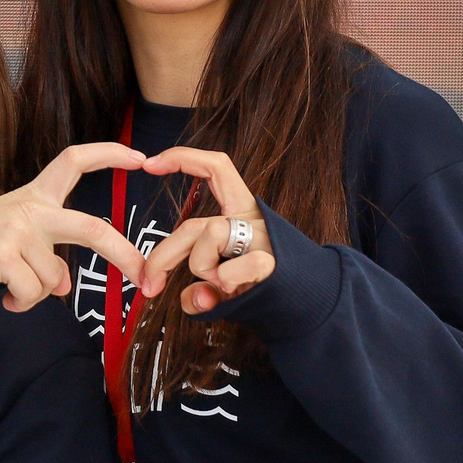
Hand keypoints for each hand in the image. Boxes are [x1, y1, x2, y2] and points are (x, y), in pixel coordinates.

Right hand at [0, 143, 150, 312]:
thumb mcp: (26, 233)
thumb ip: (52, 254)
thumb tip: (61, 287)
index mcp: (40, 195)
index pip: (75, 161)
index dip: (108, 154)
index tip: (140, 156)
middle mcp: (31, 208)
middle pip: (91, 229)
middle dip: (123, 254)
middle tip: (143, 276)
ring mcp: (16, 231)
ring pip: (53, 279)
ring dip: (38, 292)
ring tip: (15, 284)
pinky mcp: (1, 256)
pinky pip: (32, 292)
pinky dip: (23, 302)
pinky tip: (7, 296)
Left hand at [137, 146, 272, 313]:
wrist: (312, 304)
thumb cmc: (262, 289)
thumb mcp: (223, 286)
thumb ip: (201, 293)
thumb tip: (195, 299)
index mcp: (243, 211)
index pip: (216, 169)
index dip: (184, 158)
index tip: (151, 163)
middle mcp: (253, 217)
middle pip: (193, 224)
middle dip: (163, 256)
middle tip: (150, 285)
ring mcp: (264, 236)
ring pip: (208, 237)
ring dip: (203, 269)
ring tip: (224, 285)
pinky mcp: (270, 260)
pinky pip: (228, 270)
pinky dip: (224, 284)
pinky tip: (238, 289)